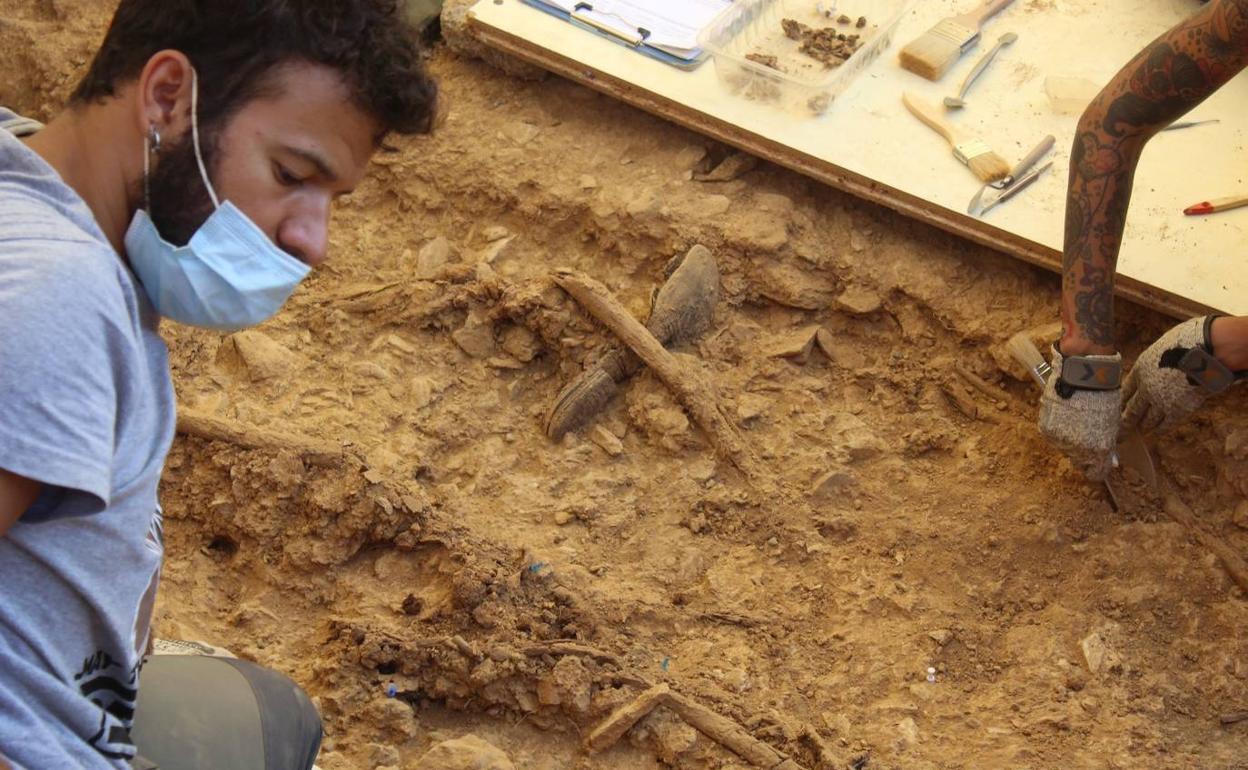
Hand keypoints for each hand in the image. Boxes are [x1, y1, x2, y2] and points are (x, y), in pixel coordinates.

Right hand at [1038, 345, 1121, 480]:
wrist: (1082, 374)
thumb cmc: (1104, 394)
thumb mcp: (1113, 422)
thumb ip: (1109, 443)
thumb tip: (1111, 460)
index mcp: (1099, 449)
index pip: (1096, 474)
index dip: (1099, 468)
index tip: (1100, 462)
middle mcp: (1078, 449)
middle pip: (1079, 462)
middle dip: (1084, 454)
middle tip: (1088, 436)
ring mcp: (1060, 440)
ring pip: (1065, 449)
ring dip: (1070, 440)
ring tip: (1076, 421)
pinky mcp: (1046, 429)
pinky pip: (1054, 437)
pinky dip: (1059, 430)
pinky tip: (1066, 416)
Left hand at [1123, 316, 1240, 432]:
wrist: (1205, 352)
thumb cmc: (1188, 341)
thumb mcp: (1162, 346)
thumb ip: (1155, 359)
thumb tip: (1156, 362)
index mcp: (1140, 369)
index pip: (1125, 390)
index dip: (1121, 400)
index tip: (1116, 408)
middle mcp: (1145, 388)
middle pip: (1131, 409)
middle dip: (1124, 422)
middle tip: (1118, 432)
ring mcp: (1160, 402)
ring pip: (1146, 419)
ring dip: (1142, 426)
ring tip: (1137, 431)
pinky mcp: (1177, 411)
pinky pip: (1165, 424)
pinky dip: (1159, 429)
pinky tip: (1155, 432)